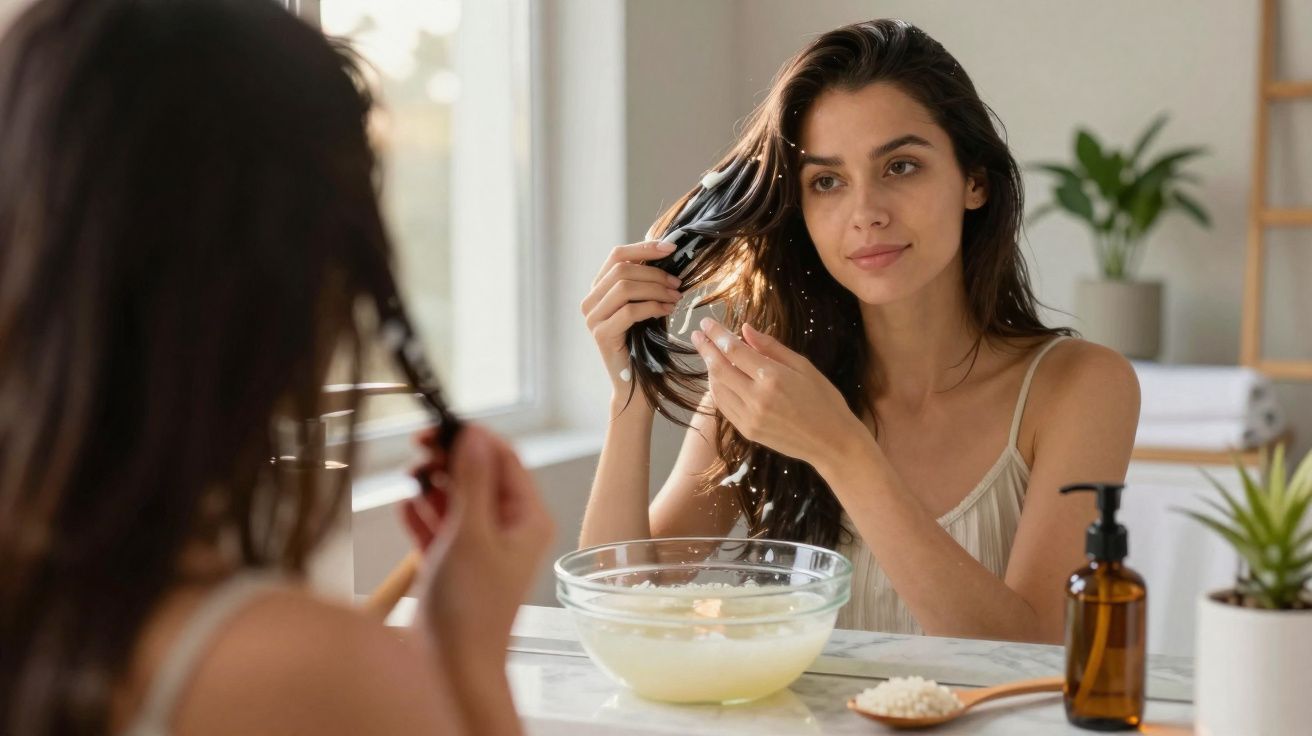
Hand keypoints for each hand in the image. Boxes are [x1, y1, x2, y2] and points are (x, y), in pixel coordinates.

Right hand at [402, 425, 554, 666]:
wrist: (451, 670)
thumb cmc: (470, 609)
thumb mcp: (471, 533)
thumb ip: (473, 481)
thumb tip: (474, 435)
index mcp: (527, 519)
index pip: (505, 459)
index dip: (472, 437)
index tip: (439, 426)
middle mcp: (508, 530)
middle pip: (479, 475)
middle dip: (448, 461)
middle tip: (417, 450)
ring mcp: (481, 548)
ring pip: (457, 500)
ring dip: (433, 486)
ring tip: (411, 480)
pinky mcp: (455, 565)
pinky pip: (440, 527)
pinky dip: (423, 516)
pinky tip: (406, 508)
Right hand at [580, 241, 683, 392]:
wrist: (638, 383)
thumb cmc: (644, 344)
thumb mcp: (646, 305)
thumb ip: (648, 282)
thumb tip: (669, 255)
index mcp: (598, 289)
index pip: (617, 255)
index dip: (644, 247)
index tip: (671, 248)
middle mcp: (589, 301)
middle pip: (622, 269)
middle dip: (655, 273)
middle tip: (677, 284)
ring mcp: (592, 318)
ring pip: (625, 288)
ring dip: (656, 289)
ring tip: (676, 298)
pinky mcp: (601, 334)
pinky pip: (629, 311)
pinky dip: (653, 307)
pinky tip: (668, 310)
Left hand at [691, 318, 865, 469]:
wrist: (832, 442)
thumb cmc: (824, 399)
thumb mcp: (803, 366)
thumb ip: (771, 347)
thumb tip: (745, 329)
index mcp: (772, 377)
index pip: (733, 350)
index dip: (717, 334)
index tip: (706, 323)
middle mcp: (756, 397)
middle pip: (718, 368)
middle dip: (705, 349)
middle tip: (697, 335)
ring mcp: (749, 417)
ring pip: (717, 389)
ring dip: (709, 369)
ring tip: (709, 355)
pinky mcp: (747, 431)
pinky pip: (724, 406)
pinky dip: (717, 390)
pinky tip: (719, 378)